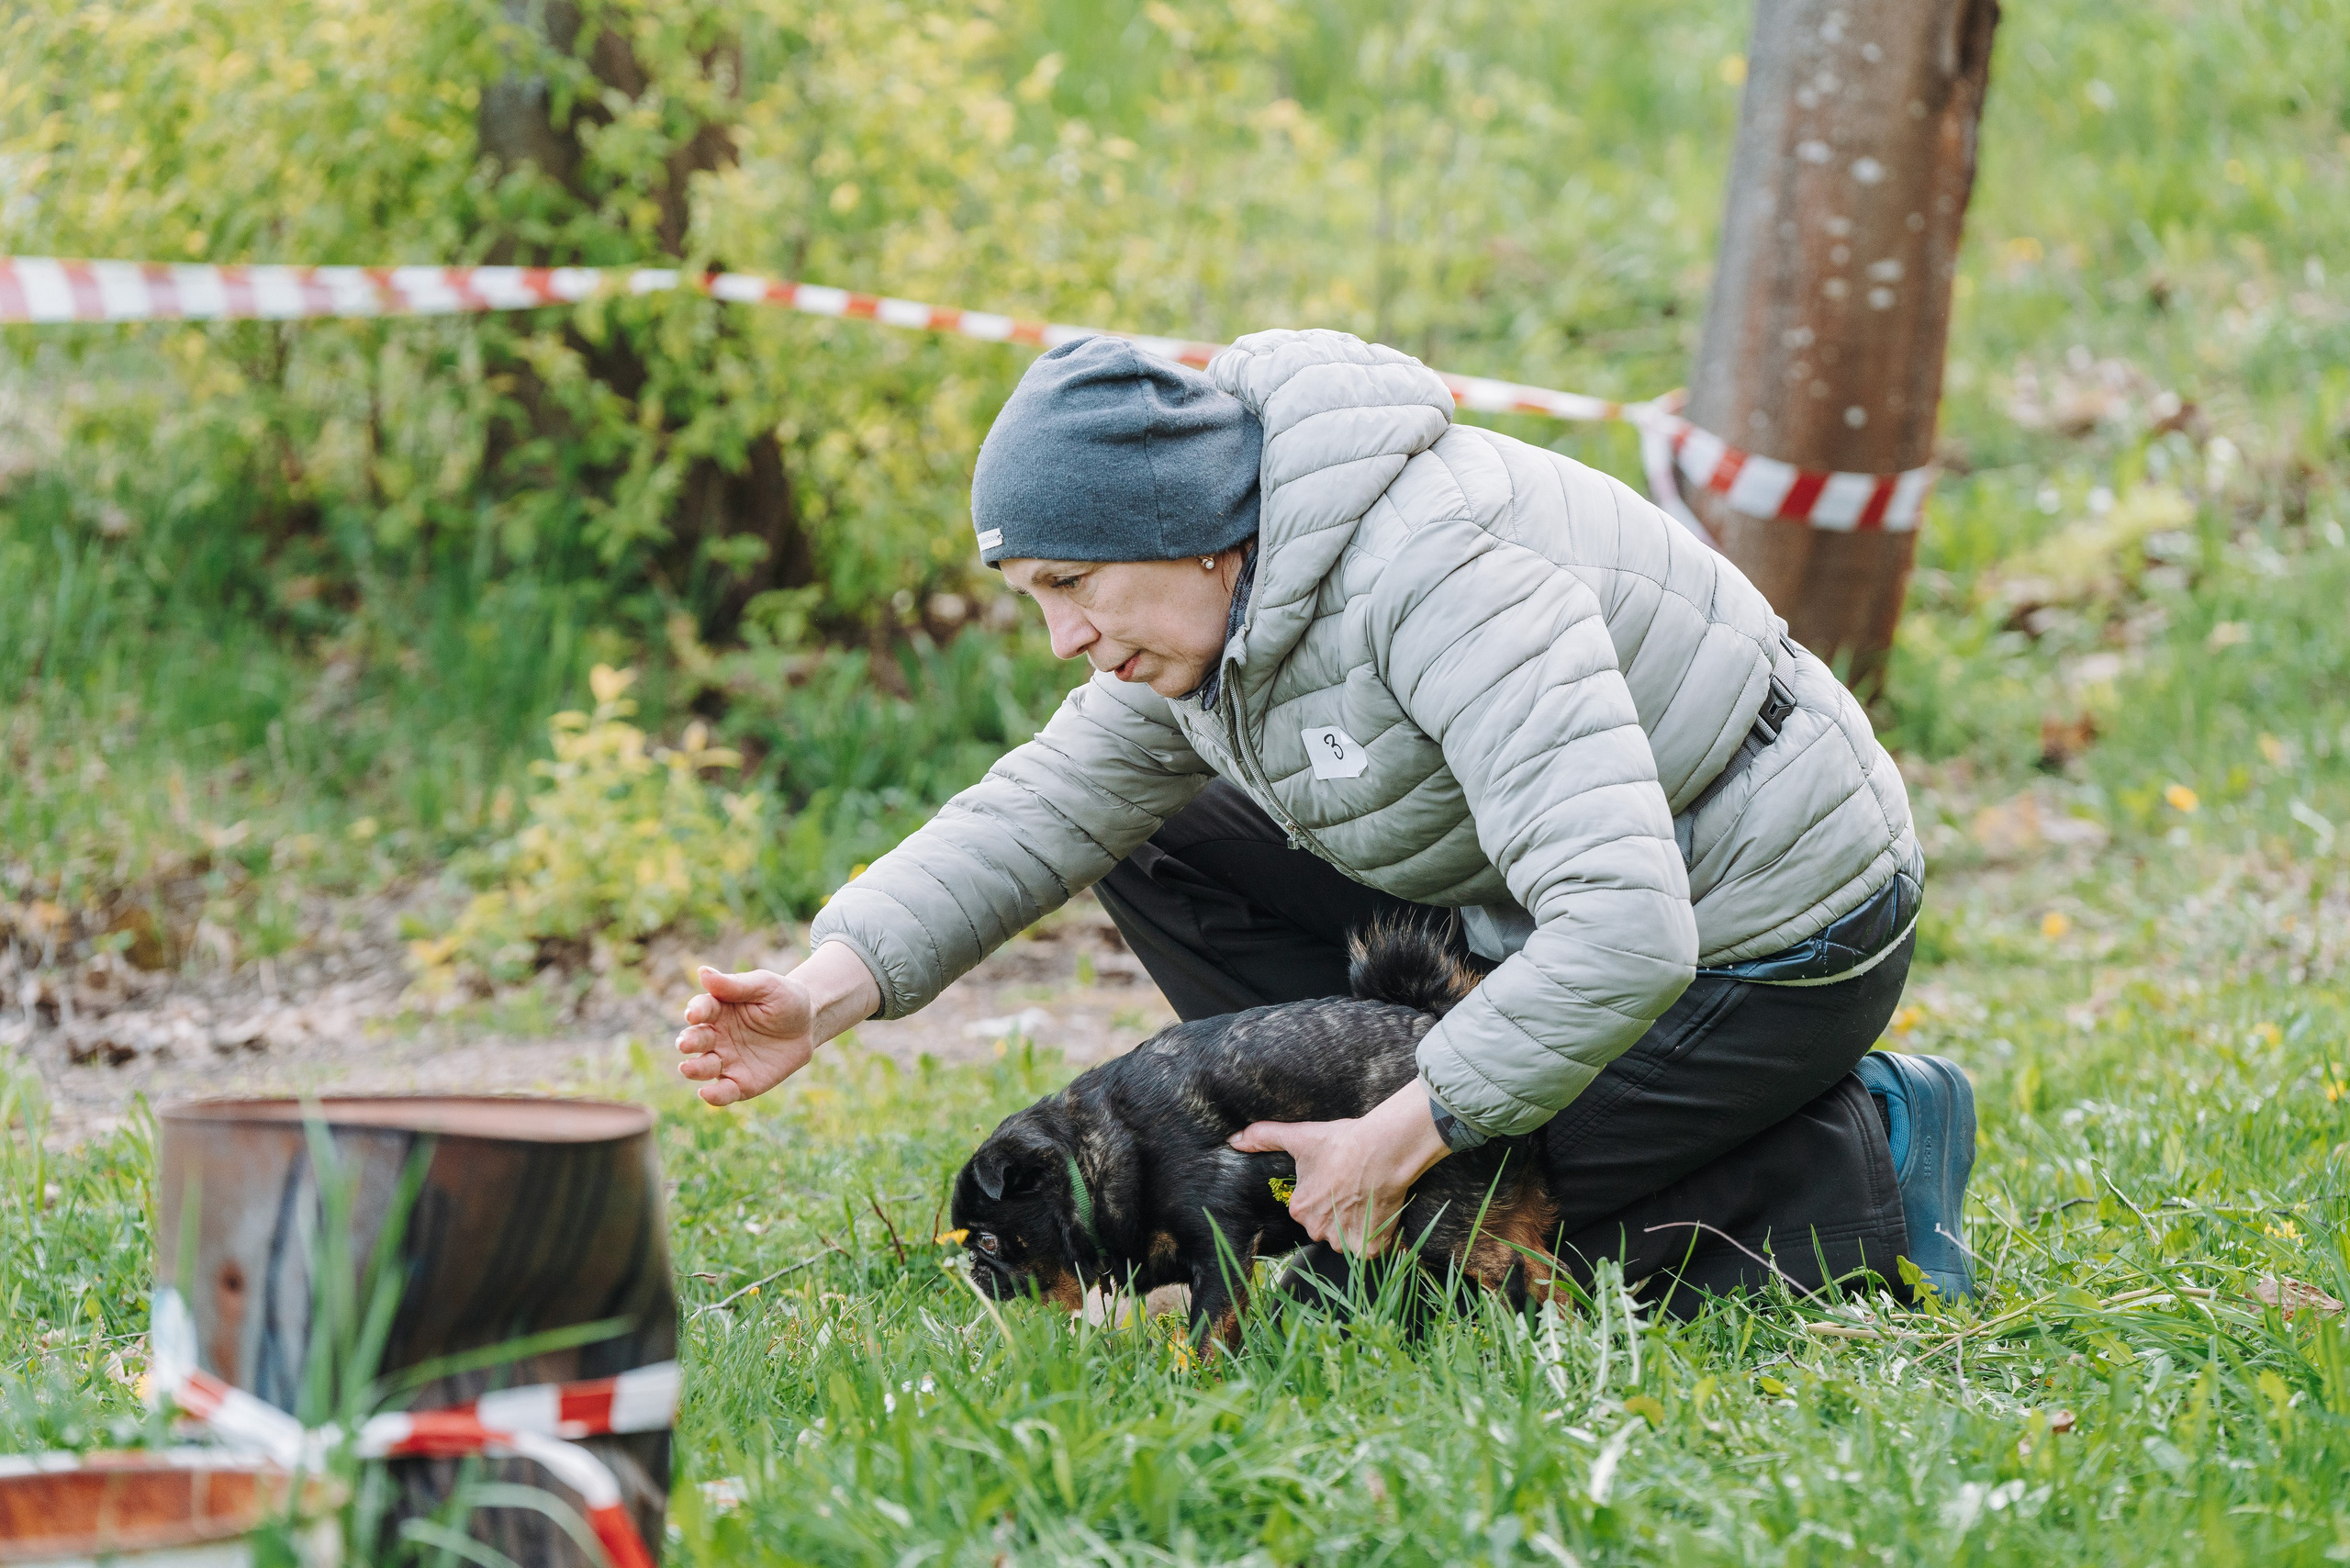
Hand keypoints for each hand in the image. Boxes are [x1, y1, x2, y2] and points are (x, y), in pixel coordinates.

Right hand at [674, 942, 879, 1106]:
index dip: (696, 1011)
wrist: (810, 1023)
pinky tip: (707, 1094)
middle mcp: (716, 1036)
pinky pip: (724, 1091)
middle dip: (689, 1042)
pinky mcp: (740, 1082)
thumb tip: (702, 972)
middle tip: (686, 1044)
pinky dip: (714, 1096)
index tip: (694, 1014)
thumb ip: (735, 985)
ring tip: (688, 1067)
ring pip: (703, 1067)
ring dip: (694, 1068)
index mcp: (718, 1010)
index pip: (701, 1009)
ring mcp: (726, 1061)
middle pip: (696, 1040)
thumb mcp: (765, 986)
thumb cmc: (785, 998)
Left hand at [1228, 1080, 1450, 1255]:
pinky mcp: (1369, 1248)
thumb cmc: (1341, 1143)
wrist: (1382, 1150)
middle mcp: (1318, 1231)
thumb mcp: (1299, 1137)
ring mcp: (1344, 1242)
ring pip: (1348, 1239)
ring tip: (1367, 1198)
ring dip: (1357, 1225)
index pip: (1309, 1210)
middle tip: (1353, 1188)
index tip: (1337, 1180)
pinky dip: (1376, 1237)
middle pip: (1328, 1227)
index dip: (1325, 1195)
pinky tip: (1379, 1213)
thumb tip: (1233, 1140)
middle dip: (1339, 1213)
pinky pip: (1370, 1249)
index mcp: (1299, 1210)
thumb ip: (1264, 1137)